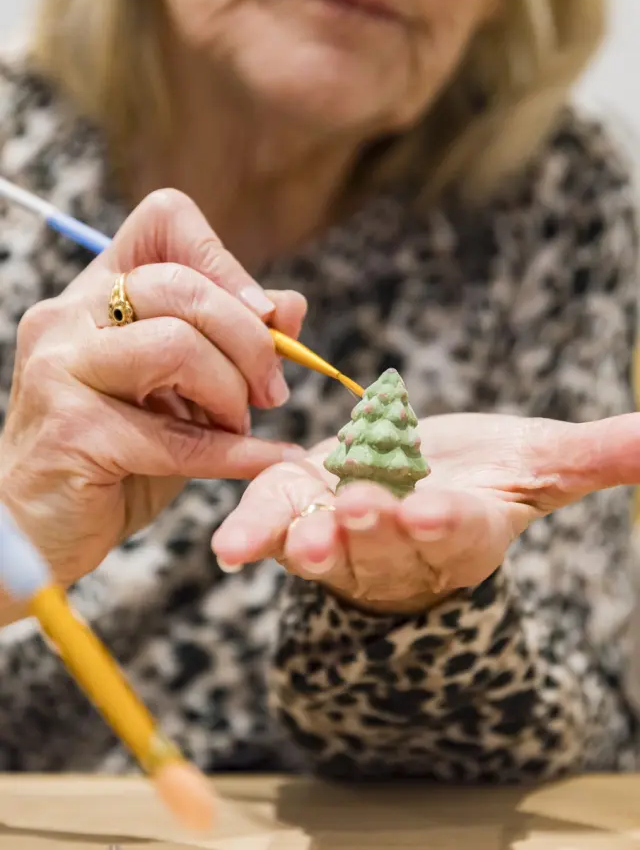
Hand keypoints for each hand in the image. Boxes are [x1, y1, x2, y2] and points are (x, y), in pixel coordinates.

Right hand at [0, 189, 304, 621]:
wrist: (37, 528)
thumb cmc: (114, 455)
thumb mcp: (180, 391)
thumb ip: (230, 344)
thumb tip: (291, 305)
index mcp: (97, 293)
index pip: (165, 221)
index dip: (225, 260)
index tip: (261, 316)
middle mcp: (69, 316)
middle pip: (182, 285)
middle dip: (249, 340)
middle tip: (269, 391)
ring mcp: (61, 368)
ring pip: (177, 346)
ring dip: (231, 394)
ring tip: (239, 426)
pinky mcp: (71, 430)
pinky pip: (174, 434)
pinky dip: (235, 452)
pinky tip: (268, 459)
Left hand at [213, 412, 639, 613]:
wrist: (404, 491)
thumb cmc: (473, 479)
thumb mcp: (534, 464)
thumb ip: (594, 456)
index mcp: (460, 529)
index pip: (458, 530)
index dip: (447, 521)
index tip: (437, 511)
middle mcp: (398, 545)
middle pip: (388, 542)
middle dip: (376, 528)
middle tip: (363, 508)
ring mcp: (342, 537)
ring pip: (328, 545)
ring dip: (314, 541)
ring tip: (299, 538)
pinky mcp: (295, 516)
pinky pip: (273, 527)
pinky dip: (252, 534)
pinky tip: (229, 549)